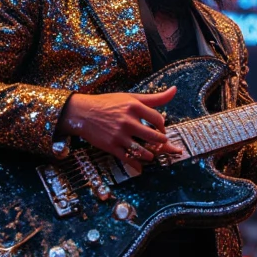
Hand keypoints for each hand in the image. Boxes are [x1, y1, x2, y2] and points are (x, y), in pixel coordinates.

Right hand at [57, 87, 180, 163]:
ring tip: (151, 154)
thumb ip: (154, 97)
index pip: (158, 119)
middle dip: (161, 143)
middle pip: (154, 137)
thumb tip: (175, 90)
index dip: (163, 126)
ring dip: (150, 155)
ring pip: (143, 151)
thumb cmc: (108, 103)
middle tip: (160, 143)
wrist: (82, 112)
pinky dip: (137, 165)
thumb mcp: (130, 97)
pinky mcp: (111, 146)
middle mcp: (127, 121)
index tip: (160, 129)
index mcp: (134, 106)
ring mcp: (119, 135)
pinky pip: (128, 159)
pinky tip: (140, 166)